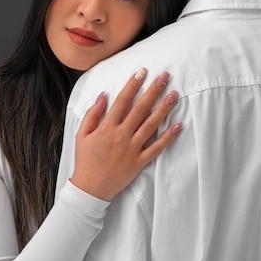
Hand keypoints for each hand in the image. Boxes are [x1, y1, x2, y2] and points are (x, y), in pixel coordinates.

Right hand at [70, 67, 181, 200]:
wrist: (91, 188)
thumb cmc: (85, 160)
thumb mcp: (82, 135)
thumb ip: (92, 114)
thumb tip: (103, 95)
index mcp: (107, 128)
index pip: (122, 101)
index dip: (132, 85)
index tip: (142, 72)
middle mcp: (121, 136)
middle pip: (140, 109)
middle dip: (153, 91)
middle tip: (165, 76)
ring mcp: (132, 149)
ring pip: (151, 125)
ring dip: (164, 109)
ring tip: (174, 95)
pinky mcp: (140, 162)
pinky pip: (157, 148)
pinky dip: (168, 137)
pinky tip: (178, 125)